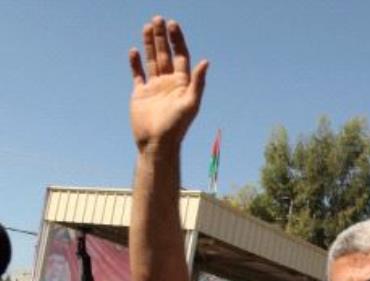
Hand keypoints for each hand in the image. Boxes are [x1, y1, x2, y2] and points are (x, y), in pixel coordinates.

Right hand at [129, 16, 207, 149]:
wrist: (157, 143)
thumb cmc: (176, 126)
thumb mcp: (190, 104)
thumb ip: (198, 82)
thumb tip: (205, 61)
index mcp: (183, 83)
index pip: (181, 56)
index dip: (177, 40)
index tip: (172, 25)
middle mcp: (169, 83)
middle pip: (165, 54)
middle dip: (162, 37)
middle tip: (157, 19)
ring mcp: (154, 87)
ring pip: (152, 61)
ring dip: (150, 44)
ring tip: (147, 26)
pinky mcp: (140, 94)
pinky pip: (138, 74)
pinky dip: (135, 63)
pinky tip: (134, 51)